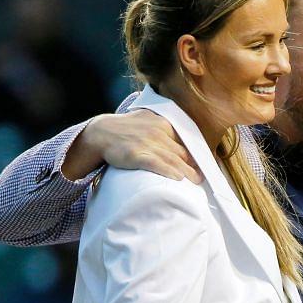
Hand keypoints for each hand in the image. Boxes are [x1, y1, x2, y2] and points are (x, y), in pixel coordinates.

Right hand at [62, 109, 200, 183]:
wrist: (101, 133)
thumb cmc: (126, 129)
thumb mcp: (147, 120)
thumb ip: (163, 128)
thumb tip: (179, 141)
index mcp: (163, 124)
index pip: (183, 142)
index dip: (193, 156)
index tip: (201, 166)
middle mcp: (158, 132)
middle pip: (181, 153)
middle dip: (193, 166)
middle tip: (202, 178)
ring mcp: (147, 143)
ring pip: (172, 160)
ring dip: (187, 172)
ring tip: (196, 182)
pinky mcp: (136, 154)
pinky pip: (157, 164)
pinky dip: (168, 171)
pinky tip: (178, 178)